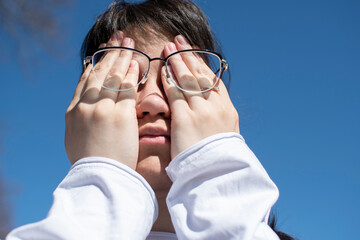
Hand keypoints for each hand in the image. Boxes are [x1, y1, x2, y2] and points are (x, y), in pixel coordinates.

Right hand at [65, 31, 138, 168]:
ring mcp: (102, 109)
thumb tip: (86, 109)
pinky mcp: (120, 115)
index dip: (95, 65)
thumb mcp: (76, 138)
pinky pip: (127, 89)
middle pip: (99, 73)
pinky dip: (131, 74)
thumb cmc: (91, 162)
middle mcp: (86, 106)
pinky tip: (136, 63)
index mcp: (73, 112)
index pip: (85, 81)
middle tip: (118, 40)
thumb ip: (81, 119)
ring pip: (112, 76)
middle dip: (109, 54)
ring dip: (121, 57)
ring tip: (129, 44)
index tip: (102, 54)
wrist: (99, 177)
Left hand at [162, 35, 239, 158]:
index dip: (202, 64)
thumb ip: (218, 120)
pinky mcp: (185, 119)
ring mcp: (202, 111)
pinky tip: (163, 69)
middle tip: (179, 41)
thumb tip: (211, 112)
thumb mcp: (225, 136)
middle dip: (189, 55)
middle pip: (201, 74)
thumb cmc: (219, 159)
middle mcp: (216, 106)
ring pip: (188, 79)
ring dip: (178, 61)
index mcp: (228, 110)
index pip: (214, 80)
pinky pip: (175, 93)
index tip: (194, 52)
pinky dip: (169, 79)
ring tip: (169, 47)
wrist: (216, 176)